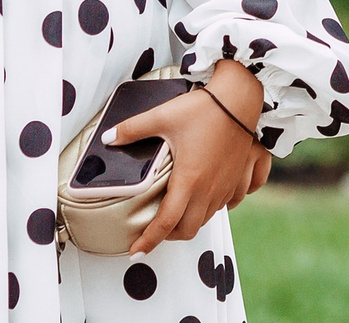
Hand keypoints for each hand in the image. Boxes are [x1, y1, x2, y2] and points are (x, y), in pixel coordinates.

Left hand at [109, 62, 268, 253]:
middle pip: (188, 230)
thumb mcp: (162, 117)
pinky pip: (227, 205)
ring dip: (190, 222)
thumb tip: (107, 138)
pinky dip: (212, 209)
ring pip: (206, 218)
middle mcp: (209, 189)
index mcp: (189, 180)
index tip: (136, 251)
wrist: (241, 97)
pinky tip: (205, 199)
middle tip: (155, 229)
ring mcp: (226, 185)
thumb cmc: (204, 107)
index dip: (149, 241)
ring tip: (176, 213)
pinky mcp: (238, 177)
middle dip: (169, 236)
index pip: (166, 223)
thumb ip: (132, 129)